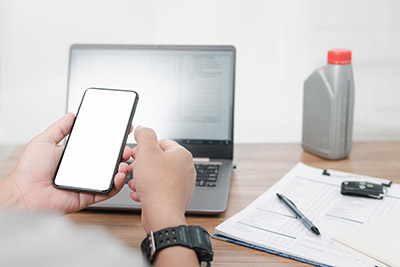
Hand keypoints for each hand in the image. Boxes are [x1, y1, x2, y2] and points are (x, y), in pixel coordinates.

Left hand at [0, 113, 131, 212]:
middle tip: (126, 148)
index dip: (112, 139)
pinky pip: (107, 191)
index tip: (122, 130)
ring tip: (123, 161)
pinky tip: (118, 175)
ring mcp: (87, 183)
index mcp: (75, 156)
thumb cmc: (29, 171)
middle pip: (109, 160)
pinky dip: (116, 184)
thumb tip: (71, 115)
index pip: (98, 146)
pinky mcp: (89, 195)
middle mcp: (83, 169)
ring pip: (111, 175)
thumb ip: (60, 128)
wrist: (25, 193)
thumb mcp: (45, 141)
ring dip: (121, 167)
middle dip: (121, 153)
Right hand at [129, 126, 195, 231]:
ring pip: (156, 175)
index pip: (162, 142)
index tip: (136, 154)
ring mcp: (181, 184)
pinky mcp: (174, 197)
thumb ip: (144, 135)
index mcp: (182, 155)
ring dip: (142, 178)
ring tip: (136, 183)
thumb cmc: (158, 186)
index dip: (145, 148)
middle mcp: (185, 169)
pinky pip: (158, 188)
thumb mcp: (147, 151)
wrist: (162, 215)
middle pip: (158, 160)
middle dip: (142, 165)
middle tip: (133, 169)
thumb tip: (143, 128)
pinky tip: (140, 193)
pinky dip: (147, 190)